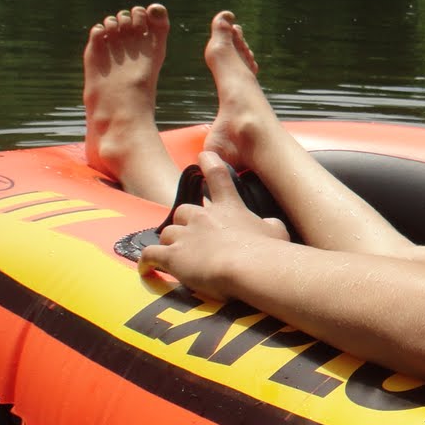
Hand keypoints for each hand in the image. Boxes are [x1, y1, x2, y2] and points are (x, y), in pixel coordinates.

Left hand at [139, 151, 290, 298]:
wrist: (247, 267)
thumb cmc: (267, 251)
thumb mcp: (277, 232)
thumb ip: (269, 224)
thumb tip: (268, 224)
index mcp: (229, 207)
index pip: (217, 177)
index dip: (210, 164)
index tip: (203, 156)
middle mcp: (203, 216)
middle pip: (183, 211)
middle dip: (185, 222)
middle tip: (193, 236)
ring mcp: (185, 235)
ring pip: (167, 233)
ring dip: (171, 243)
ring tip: (178, 257)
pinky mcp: (172, 256)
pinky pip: (151, 255)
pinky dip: (148, 261)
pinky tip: (147, 268)